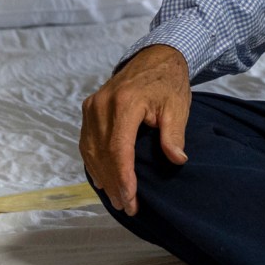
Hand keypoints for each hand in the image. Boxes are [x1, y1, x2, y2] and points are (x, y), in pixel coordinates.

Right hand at [80, 44, 191, 215]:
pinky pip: (86, 142)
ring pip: (91, 150)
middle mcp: (102, 104)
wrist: (155, 57)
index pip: (118, 149)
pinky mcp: (89, 108)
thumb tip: (177, 159)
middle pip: (102, 154)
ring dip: (102, 177)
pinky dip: (93, 163)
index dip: (123, 178)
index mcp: (124, 103)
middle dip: (114, 184)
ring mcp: (92, 106)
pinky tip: (102, 180)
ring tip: (117, 199)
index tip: (131, 199)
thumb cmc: (168, 83)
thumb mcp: (177, 106)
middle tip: (127, 207)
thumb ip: (174, 133)